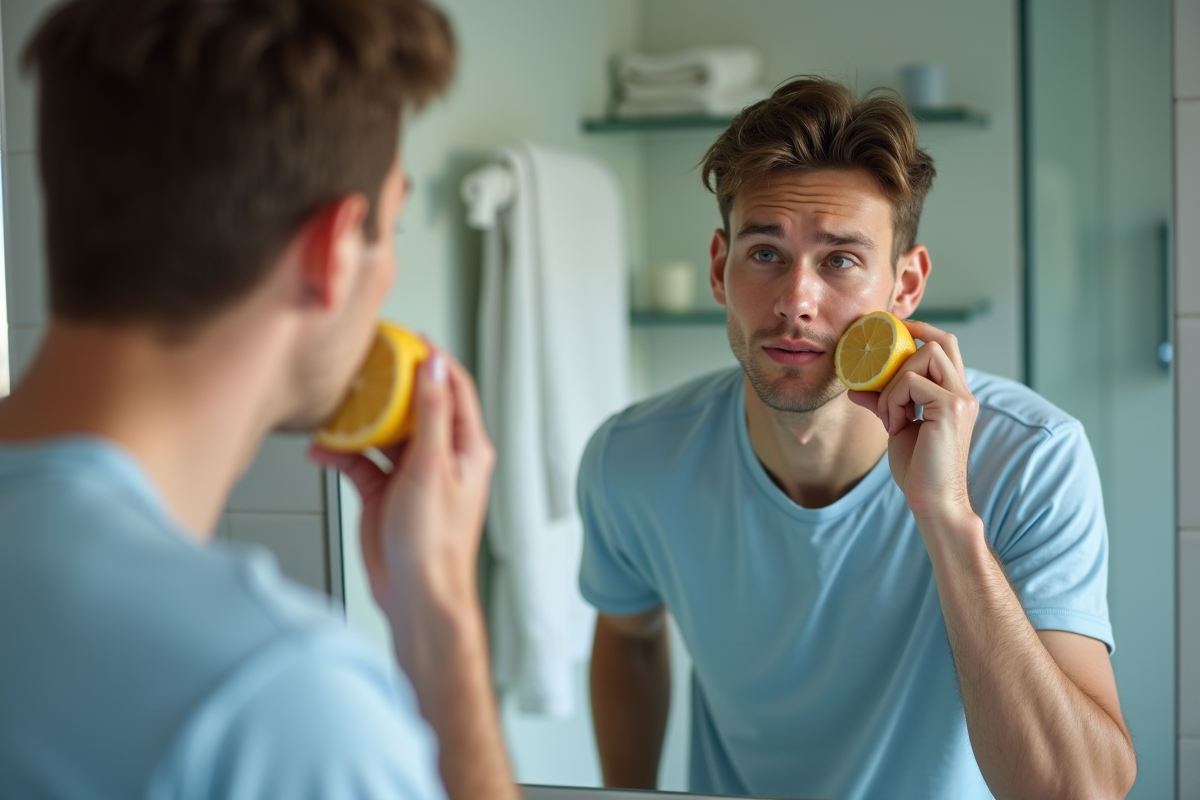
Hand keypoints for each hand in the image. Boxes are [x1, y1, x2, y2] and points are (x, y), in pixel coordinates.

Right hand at [309, 347, 494, 642]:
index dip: (433, 360)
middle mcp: (441, 456)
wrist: (415, 594)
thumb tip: (436, 366)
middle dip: (389, 384)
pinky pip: (360, 461)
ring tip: (336, 403)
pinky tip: (322, 448)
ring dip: (359, 420)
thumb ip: (433, 412)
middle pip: (415, 405)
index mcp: (466, 447)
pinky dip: (341, 452)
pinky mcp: (384, 492)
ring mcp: (412, 474)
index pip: (454, 388)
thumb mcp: (434, 465)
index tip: (407, 339)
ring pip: (383, 432)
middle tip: (364, 363)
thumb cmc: (436, 542)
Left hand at [846, 320, 977, 526]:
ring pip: (924, 356)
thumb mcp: (896, 427)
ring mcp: (961, 399)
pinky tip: (895, 426)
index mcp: (955, 394)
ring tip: (890, 415)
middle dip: (903, 353)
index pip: (946, 345)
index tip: (894, 331)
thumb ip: (883, 402)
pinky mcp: (951, 409)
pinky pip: (911, 383)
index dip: (922, 330)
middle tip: (882, 384)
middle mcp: (963, 393)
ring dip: (895, 383)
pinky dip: (894, 400)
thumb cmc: (918, 469)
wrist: (933, 502)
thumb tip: (855, 388)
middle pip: (939, 342)